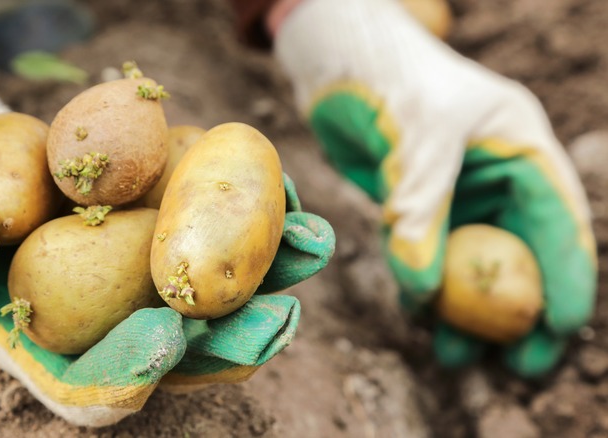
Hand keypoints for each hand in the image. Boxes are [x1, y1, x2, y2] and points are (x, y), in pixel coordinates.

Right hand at [0, 73, 335, 423]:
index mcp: (57, 352)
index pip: (98, 385)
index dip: (132, 370)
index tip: (165, 340)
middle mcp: (115, 326)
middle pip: (183, 354)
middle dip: (232, 339)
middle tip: (277, 318)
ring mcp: (150, 285)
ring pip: (218, 301)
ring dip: (270, 279)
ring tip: (310, 248)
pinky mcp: (171, 236)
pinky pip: (219, 240)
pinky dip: (259, 224)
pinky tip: (293, 200)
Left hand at [274, 0, 595, 376]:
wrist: (337, 57)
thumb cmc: (389, 77)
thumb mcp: (417, 138)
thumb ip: (422, 213)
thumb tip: (424, 293)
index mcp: (523, 148)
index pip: (561, 224)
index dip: (566, 281)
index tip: (557, 333)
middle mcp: (496, 173)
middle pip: (521, 253)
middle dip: (518, 310)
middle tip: (516, 366)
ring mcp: (456, 189)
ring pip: (471, 260)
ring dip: (466, 307)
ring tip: (457, 352)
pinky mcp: (414, 198)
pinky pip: (427, 251)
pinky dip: (425, 283)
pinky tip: (419, 312)